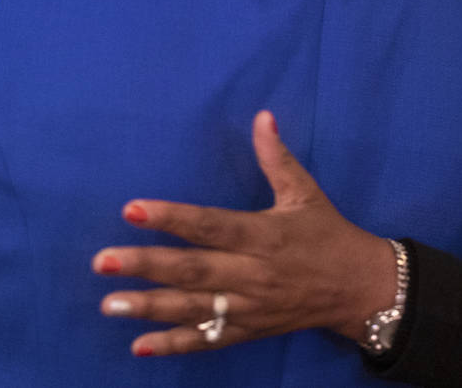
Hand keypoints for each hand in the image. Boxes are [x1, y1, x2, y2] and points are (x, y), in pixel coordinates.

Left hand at [92, 110, 395, 356]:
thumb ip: (276, 157)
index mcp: (264, 235)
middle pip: (193, 270)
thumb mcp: (305, 192)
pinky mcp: (249, 330)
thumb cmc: (327, 233)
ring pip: (194, 308)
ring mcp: (249, 306)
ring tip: (109, 303)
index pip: (211, 225)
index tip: (132, 208)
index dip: (172, 218)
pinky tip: (139, 346)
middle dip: (146, 266)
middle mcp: (253, 273)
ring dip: (150, 307)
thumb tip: (261, 116)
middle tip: (102, 260)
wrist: (359, 288)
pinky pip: (208, 341)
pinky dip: (175, 344)